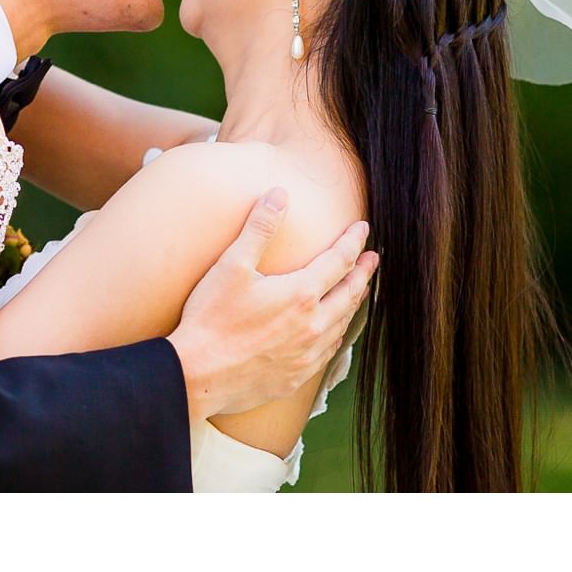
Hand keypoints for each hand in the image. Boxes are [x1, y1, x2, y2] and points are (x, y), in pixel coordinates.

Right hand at [167, 188, 377, 420]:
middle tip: (372, 259)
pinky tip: (335, 332)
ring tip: (359, 291)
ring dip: (353, 303)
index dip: (352, 242)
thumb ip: (259, 229)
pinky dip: (338, 334)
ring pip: (343, 324)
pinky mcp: (297, 376)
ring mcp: (307, 354)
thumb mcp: (231, 266)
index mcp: (301, 294)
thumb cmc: (211, 318)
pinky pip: (329, 351)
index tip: (362, 230)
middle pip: (349, 293)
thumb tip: (279, 195)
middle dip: (362, 273)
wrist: (198, 375)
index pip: (338, 261)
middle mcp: (313, 325)